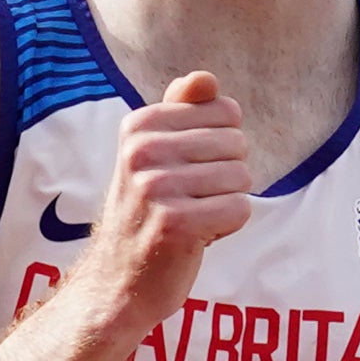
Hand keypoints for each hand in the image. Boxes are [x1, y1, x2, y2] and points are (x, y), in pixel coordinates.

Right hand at [87, 70, 254, 305]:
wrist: (118, 282)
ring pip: (242, 177)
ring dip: (226, 203)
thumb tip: (204, 78)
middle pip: (237, 143)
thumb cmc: (146, 214)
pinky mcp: (176, 224)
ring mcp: (157, 187)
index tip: (186, 172)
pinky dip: (227, 227)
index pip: (226, 111)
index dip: (220, 147)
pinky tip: (198, 236)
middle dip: (225, 177)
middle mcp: (143, 151)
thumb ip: (181, 111)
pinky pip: (240, 209)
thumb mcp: (153, 155)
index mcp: (139, 125)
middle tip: (189, 200)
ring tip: (192, 218)